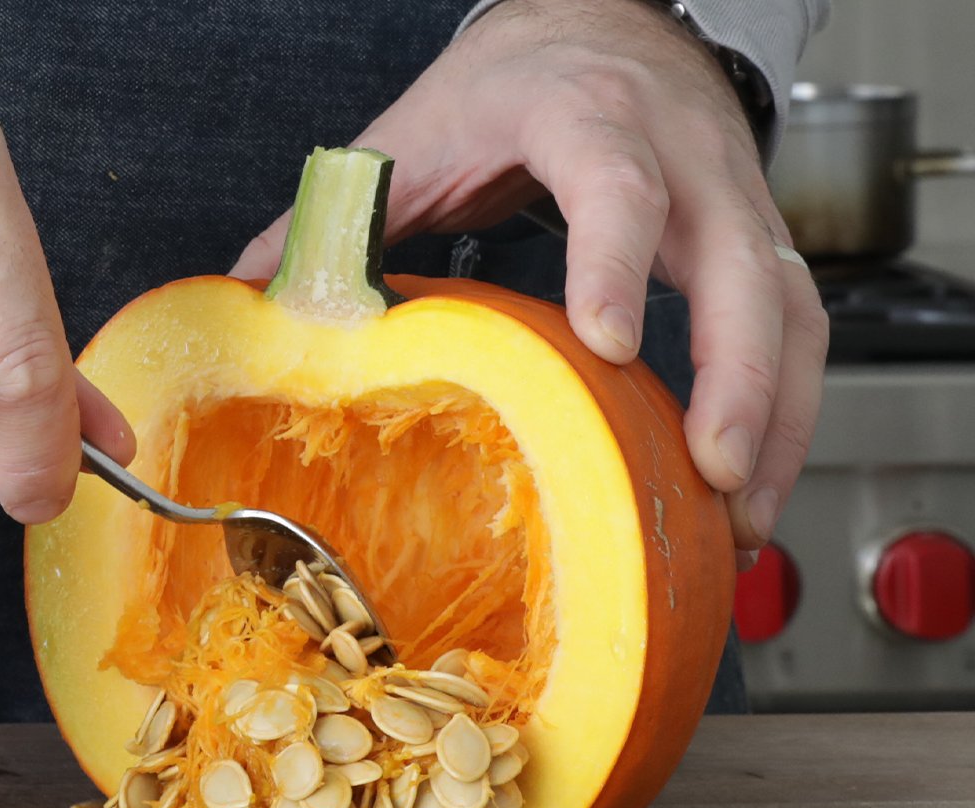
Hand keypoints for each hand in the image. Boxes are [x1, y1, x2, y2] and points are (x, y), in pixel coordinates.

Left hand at [231, 0, 825, 561]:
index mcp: (585, 118)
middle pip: (744, 263)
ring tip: (741, 518)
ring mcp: (737, 200)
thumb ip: (339, 214)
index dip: (615, 260)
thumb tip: (247, 293)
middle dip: (737, 376)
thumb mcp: (416, 132)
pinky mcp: (762, 241)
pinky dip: (787, 413)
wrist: (601, 19)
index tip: (608, 342)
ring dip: (779, 418)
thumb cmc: (512, 83)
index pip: (615, 183)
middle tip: (714, 471)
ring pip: (794, 308)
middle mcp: (682, 157)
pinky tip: (752, 488)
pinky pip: (799, 330)